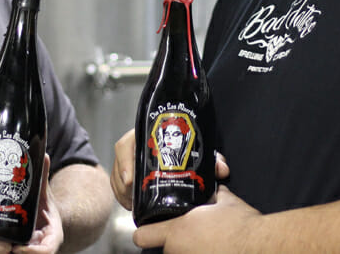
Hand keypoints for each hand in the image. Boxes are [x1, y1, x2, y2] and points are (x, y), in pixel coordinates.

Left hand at [13, 154, 63, 253]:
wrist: (47, 224)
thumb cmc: (45, 211)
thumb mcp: (45, 196)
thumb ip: (43, 178)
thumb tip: (44, 154)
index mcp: (51, 238)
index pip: (46, 251)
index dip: (32, 251)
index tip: (17, 247)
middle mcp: (42, 249)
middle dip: (16, 253)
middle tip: (2, 247)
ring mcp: (32, 253)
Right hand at [111, 129, 231, 212]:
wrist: (182, 142)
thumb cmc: (186, 144)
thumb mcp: (196, 150)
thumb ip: (210, 159)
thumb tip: (221, 169)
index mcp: (146, 135)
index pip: (125, 145)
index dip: (124, 162)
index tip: (130, 179)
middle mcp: (135, 146)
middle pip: (120, 164)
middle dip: (122, 185)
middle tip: (132, 200)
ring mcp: (130, 159)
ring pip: (118, 175)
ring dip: (122, 192)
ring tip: (133, 206)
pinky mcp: (129, 171)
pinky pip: (119, 183)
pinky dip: (123, 195)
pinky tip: (132, 205)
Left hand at [133, 185, 259, 253]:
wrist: (260, 246)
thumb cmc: (241, 223)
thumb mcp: (224, 200)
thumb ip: (211, 193)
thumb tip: (210, 187)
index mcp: (177, 231)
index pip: (142, 236)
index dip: (146, 231)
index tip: (151, 228)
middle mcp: (177, 252)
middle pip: (165, 248)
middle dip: (176, 242)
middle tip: (192, 234)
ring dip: (189, 250)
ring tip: (207, 244)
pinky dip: (201, 253)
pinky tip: (215, 249)